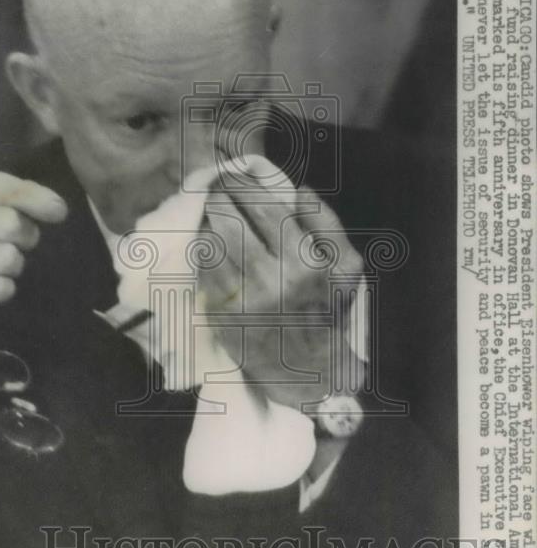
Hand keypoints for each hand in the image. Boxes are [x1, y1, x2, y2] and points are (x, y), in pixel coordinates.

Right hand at [0, 172, 66, 389]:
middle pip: (9, 223)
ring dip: (14, 266)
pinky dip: (4, 289)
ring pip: (7, 257)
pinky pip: (0, 287)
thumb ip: (15, 201)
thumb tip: (56, 208)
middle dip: (26, 236)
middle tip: (19, 245)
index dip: (33, 196)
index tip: (59, 211)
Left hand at [200, 186, 363, 413]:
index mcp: (305, 261)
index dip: (244, 186)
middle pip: (230, 220)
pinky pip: (204, 271)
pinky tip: (207, 242)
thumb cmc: (327, 313)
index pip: (264, 207)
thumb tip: (299, 190)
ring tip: (210, 213)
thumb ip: (326, 224)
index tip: (235, 176)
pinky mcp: (222, 315)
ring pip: (211, 242)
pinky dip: (202, 251)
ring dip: (207, 222)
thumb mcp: (345, 269)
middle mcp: (271, 277)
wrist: (308, 371)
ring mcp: (242, 298)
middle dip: (220, 198)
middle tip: (217, 189)